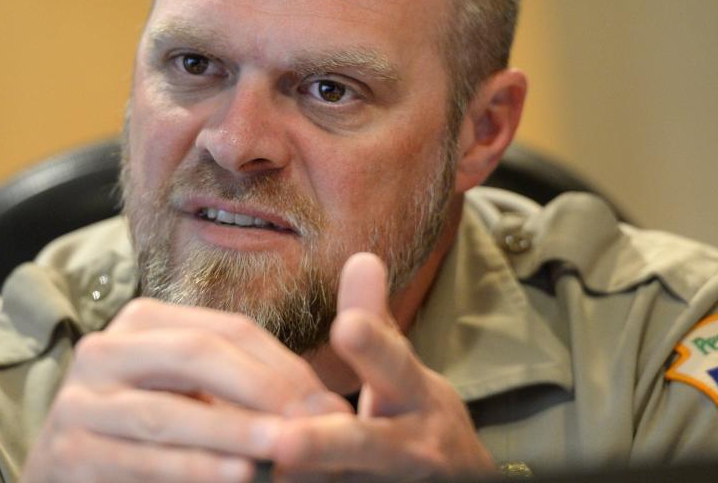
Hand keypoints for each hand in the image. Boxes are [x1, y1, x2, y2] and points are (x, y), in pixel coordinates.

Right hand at [21, 298, 349, 482]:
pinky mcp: (67, 453)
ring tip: (283, 448)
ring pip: (167, 413)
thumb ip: (247, 389)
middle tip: (311, 424)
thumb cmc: (151, 434)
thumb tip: (328, 409)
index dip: (283, 365)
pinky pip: (141, 460)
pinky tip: (237, 476)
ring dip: (232, 432)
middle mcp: (105, 349)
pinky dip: (193, 469)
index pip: (227, 331)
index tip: (330, 404)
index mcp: (143, 322)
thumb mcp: (196, 396)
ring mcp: (80, 401)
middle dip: (261, 389)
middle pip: (196, 355)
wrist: (74, 474)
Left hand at [272, 253, 495, 480]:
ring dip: (308, 478)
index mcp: (413, 395)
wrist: (458, 482)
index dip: (372, 349)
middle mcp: (409, 446)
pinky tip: (259, 481)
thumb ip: (376, 323)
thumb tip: (360, 257)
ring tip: (268, 469)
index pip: (393, 366)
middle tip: (286, 440)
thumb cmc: (412, 416)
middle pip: (365, 445)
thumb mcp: (403, 370)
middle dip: (326, 444)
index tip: (346, 327)